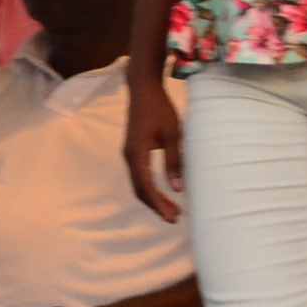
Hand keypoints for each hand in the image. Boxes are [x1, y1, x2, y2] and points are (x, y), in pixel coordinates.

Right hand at [124, 78, 185, 223]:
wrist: (143, 88)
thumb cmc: (160, 109)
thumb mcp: (173, 135)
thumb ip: (174, 162)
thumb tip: (177, 189)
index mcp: (137, 154)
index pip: (146, 187)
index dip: (159, 204)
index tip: (173, 216)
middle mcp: (129, 156)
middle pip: (139, 189)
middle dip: (156, 205)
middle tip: (175, 218)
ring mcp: (129, 153)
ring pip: (138, 183)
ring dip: (153, 198)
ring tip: (171, 209)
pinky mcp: (132, 150)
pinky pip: (138, 175)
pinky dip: (149, 187)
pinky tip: (162, 192)